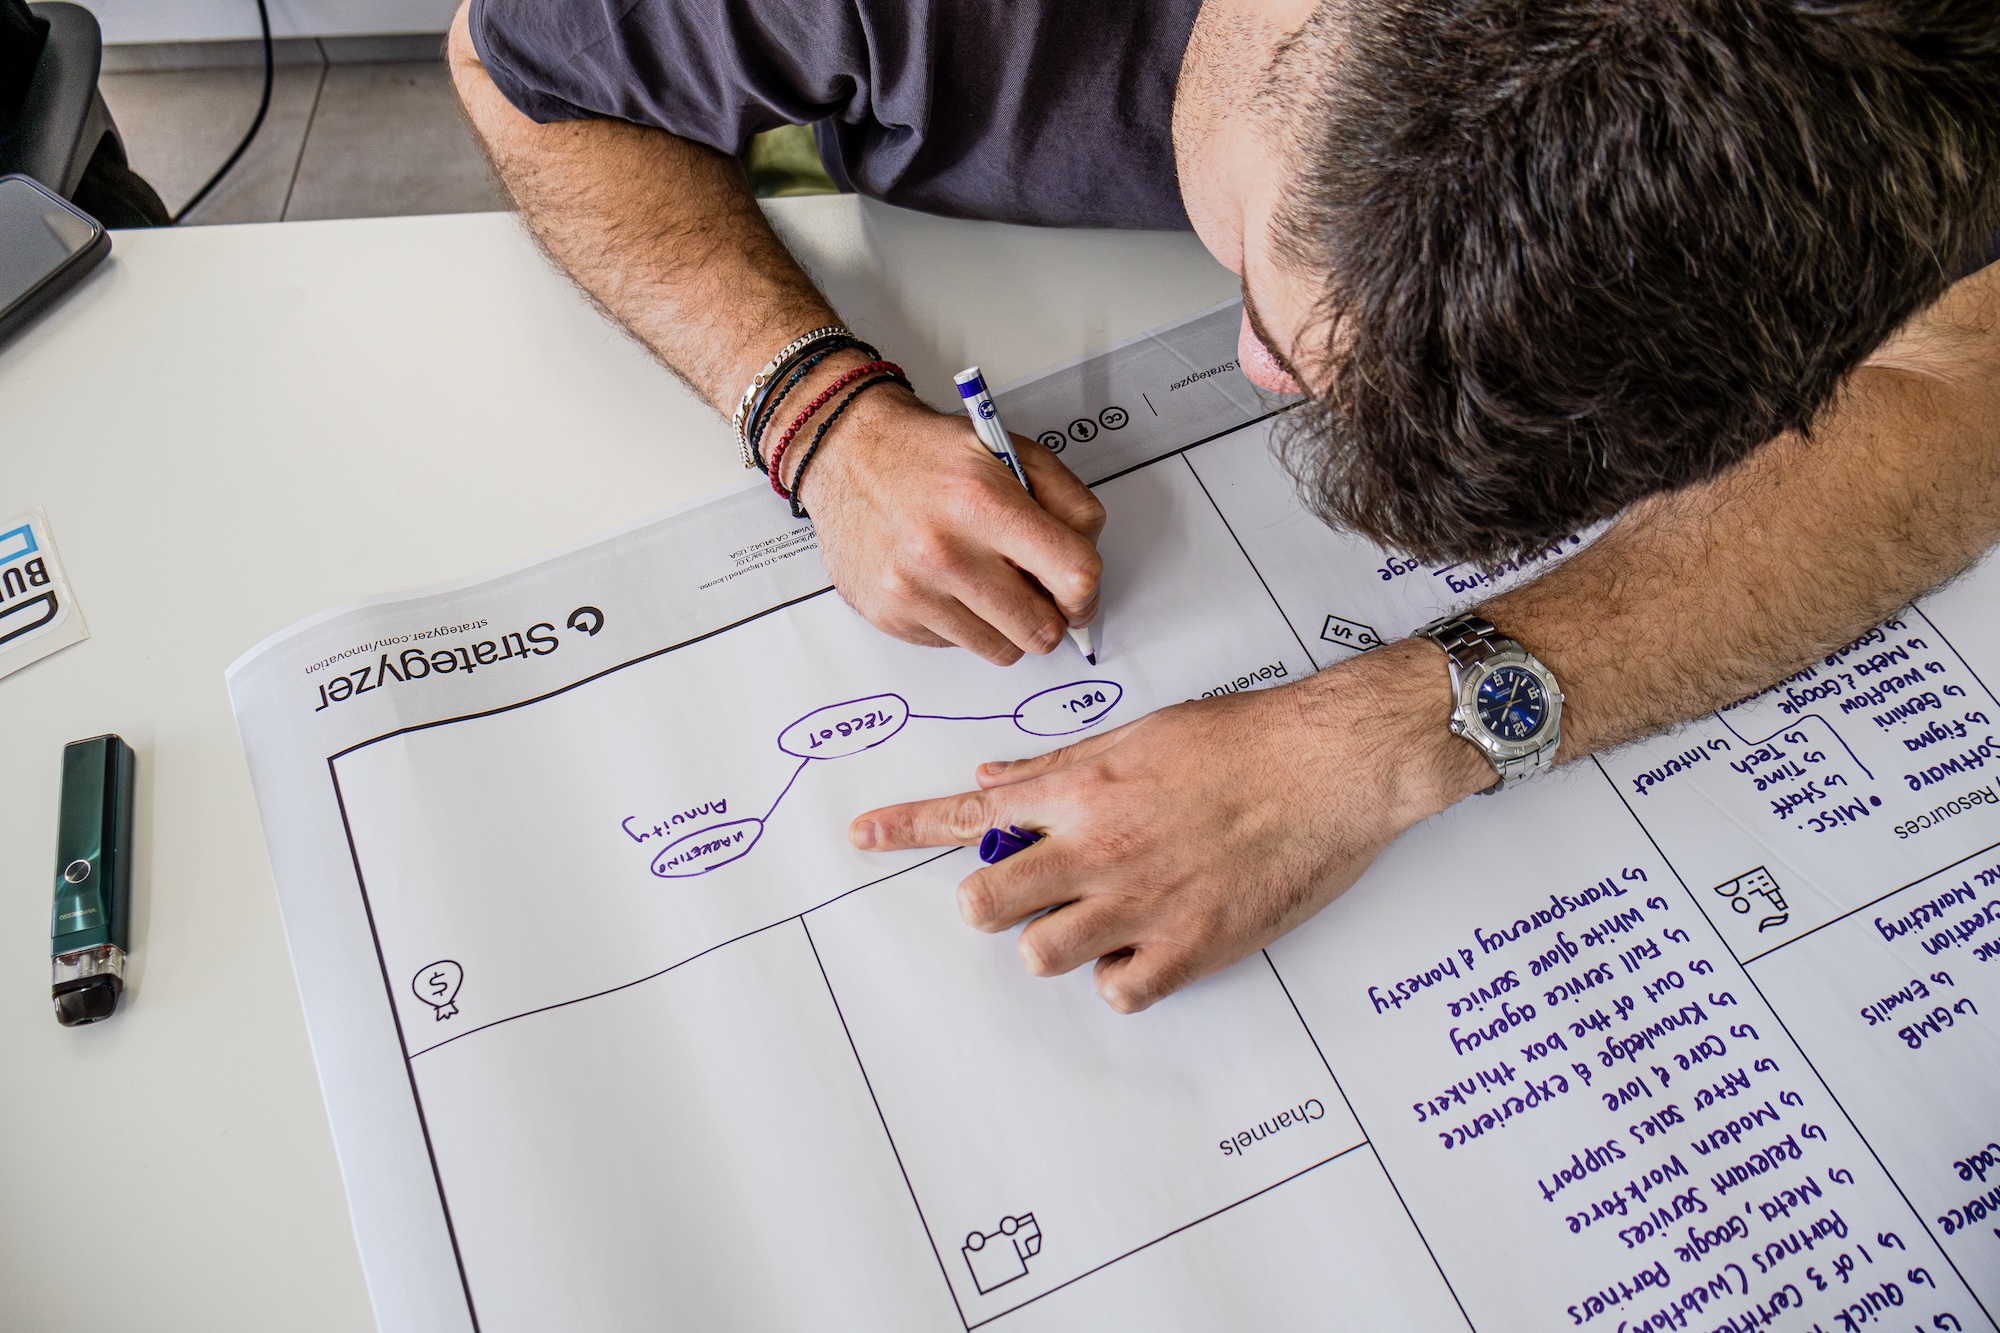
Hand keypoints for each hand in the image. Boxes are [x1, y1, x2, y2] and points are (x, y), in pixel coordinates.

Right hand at [798, 383, 1104, 665]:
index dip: (1088, 593)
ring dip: (1007, 625)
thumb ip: (1067, 503)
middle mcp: (946, 552)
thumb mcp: (1012, 451)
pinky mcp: (891, 616)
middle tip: (1038, 593)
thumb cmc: (929, 452)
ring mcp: (914, 591)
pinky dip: (964, 624)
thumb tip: (1087, 574)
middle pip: (1041, 631)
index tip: (1080, 593)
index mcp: (985, 502)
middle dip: (1050, 617)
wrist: (845, 452)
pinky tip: (947, 585)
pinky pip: (957, 646)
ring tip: (989, 585)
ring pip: (1002, 650)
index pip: (1074, 576)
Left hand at [848, 640, 1494, 1010]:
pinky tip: (1152, 944)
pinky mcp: (1190, 948)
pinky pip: (1118, 991)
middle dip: (995, 902)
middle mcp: (1098, 847)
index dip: (907, 827)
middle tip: (1033, 892)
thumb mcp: (1142, 736)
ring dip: (1062, 941)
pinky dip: (1125, 977)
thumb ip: (1062, 767)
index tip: (863, 836)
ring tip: (1109, 913)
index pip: (971, 813)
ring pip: (1043, 955)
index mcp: (1082, 789)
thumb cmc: (1246, 740)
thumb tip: (997, 777)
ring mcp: (1140, 903)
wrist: (1332, 764)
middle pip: (986, 904)